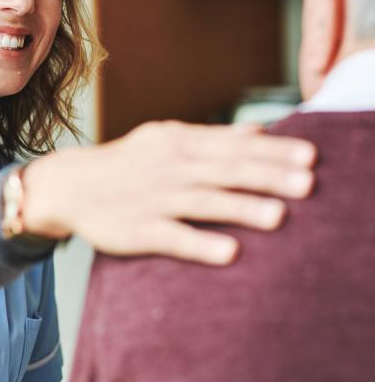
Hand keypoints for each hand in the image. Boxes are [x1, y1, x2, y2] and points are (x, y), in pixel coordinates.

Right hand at [21, 120, 315, 264]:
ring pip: (202, 202)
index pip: (232, 144)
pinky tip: (229, 252)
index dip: (272, 151)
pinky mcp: (137, 229)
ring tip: (278, 216)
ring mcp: (152, 198)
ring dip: (240, 208)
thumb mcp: (167, 137)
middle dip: (267, 175)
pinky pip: (171, 236)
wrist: (72, 184)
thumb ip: (214, 135)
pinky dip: (199, 243)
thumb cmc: (128, 161)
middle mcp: (168, 167)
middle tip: (307, 183)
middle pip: (223, 170)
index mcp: (177, 141)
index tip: (309, 156)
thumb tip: (260, 130)